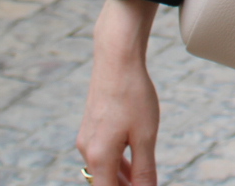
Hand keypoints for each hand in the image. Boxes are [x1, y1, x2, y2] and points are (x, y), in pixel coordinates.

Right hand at [77, 0, 160, 185]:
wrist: (117, 60)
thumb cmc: (133, 96)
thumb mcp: (145, 136)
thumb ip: (144, 169)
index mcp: (100, 158)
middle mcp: (88, 151)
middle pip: (105, 184)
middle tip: (147, 185)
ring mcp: (87, 139)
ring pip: (105, 169)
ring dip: (123, 179)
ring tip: (143, 182)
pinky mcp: (91, 127)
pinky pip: (104, 154)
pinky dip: (118, 163)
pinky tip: (133, 164)